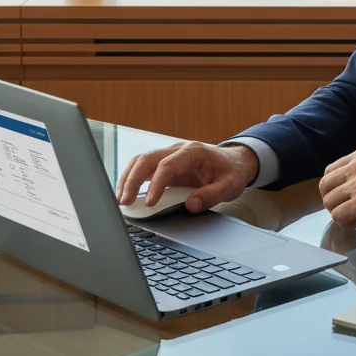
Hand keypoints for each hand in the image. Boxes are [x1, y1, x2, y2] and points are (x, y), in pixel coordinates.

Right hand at [115, 142, 259, 213]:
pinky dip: (132, 179)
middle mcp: (178, 150)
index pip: (168, 165)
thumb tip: (190, 205)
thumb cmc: (232, 171)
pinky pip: (144, 168)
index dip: (156, 183)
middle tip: (124, 201)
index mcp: (194, 152)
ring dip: (128, 178)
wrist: (235, 161)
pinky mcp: (166, 164)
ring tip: (120, 199)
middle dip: (132, 179)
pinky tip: (126, 194)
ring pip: (141, 161)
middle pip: (148, 158)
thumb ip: (211, 196)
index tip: (149, 203)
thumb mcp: (229, 186)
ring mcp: (170, 156)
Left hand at [318, 148, 355, 232]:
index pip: (329, 171)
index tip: (343, 196)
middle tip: (345, 209)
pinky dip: (345, 223)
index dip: (333, 187)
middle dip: (332, 201)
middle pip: (325, 187)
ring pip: (329, 202)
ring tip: (354, 216)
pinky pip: (338, 216)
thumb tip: (341, 187)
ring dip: (339, 212)